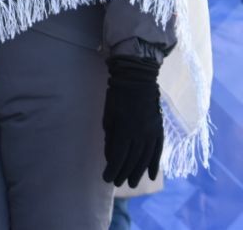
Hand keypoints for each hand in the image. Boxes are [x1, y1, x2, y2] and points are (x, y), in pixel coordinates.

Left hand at [102, 55, 163, 187]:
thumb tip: (111, 156)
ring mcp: (151, 133)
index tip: (106, 179)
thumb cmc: (117, 97)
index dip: (112, 169)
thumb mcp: (108, 116)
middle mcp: (140, 135)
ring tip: (132, 183)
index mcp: (124, 130)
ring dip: (138, 172)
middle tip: (117, 183)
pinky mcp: (159, 130)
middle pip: (132, 160)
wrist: (138, 81)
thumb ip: (110, 137)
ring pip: (145, 158)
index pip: (118, 156)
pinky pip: (157, 151)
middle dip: (124, 173)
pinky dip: (154, 164)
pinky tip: (150, 175)